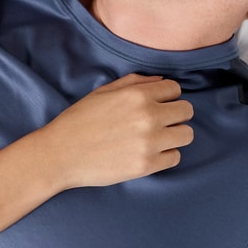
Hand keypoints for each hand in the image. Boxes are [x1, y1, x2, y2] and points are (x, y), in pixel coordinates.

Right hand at [41, 73, 192, 189]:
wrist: (60, 153)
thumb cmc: (79, 120)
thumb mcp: (103, 92)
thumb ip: (135, 82)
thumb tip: (161, 82)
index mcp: (137, 95)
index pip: (175, 89)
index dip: (167, 96)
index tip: (158, 104)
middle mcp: (148, 117)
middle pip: (186, 111)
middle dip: (175, 115)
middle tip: (159, 122)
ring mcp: (149, 143)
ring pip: (186, 135)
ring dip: (174, 135)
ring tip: (157, 138)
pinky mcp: (146, 166)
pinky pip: (175, 157)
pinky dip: (165, 155)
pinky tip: (149, 153)